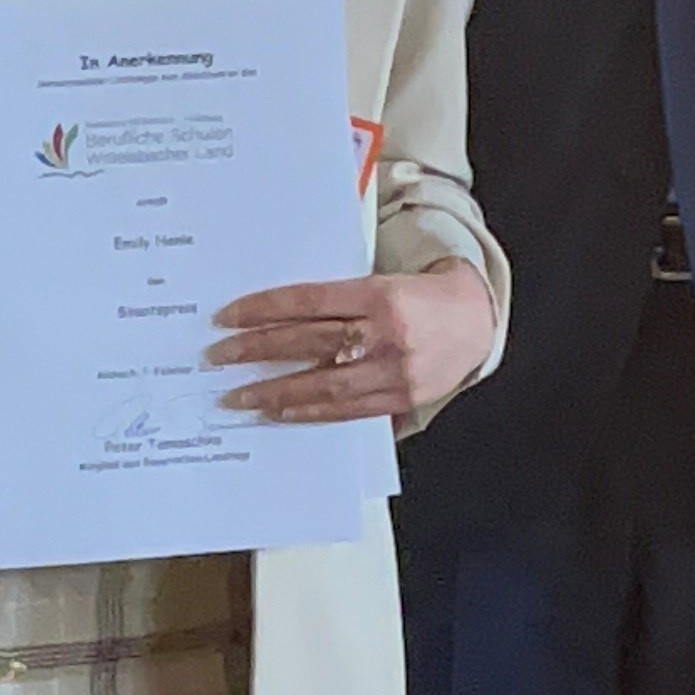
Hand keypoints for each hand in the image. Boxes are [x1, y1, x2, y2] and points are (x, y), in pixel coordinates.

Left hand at [208, 260, 497, 424]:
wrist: (477, 319)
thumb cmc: (419, 297)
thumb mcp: (381, 282)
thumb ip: (337, 298)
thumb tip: (276, 315)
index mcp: (379, 294)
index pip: (308, 301)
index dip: (263, 310)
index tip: (227, 318)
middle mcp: (386, 332)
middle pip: (308, 341)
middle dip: (257, 351)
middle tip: (218, 357)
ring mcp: (394, 369)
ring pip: (323, 382)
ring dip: (274, 390)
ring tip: (238, 395)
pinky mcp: (401, 397)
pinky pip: (347, 409)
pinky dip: (310, 411)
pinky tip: (279, 412)